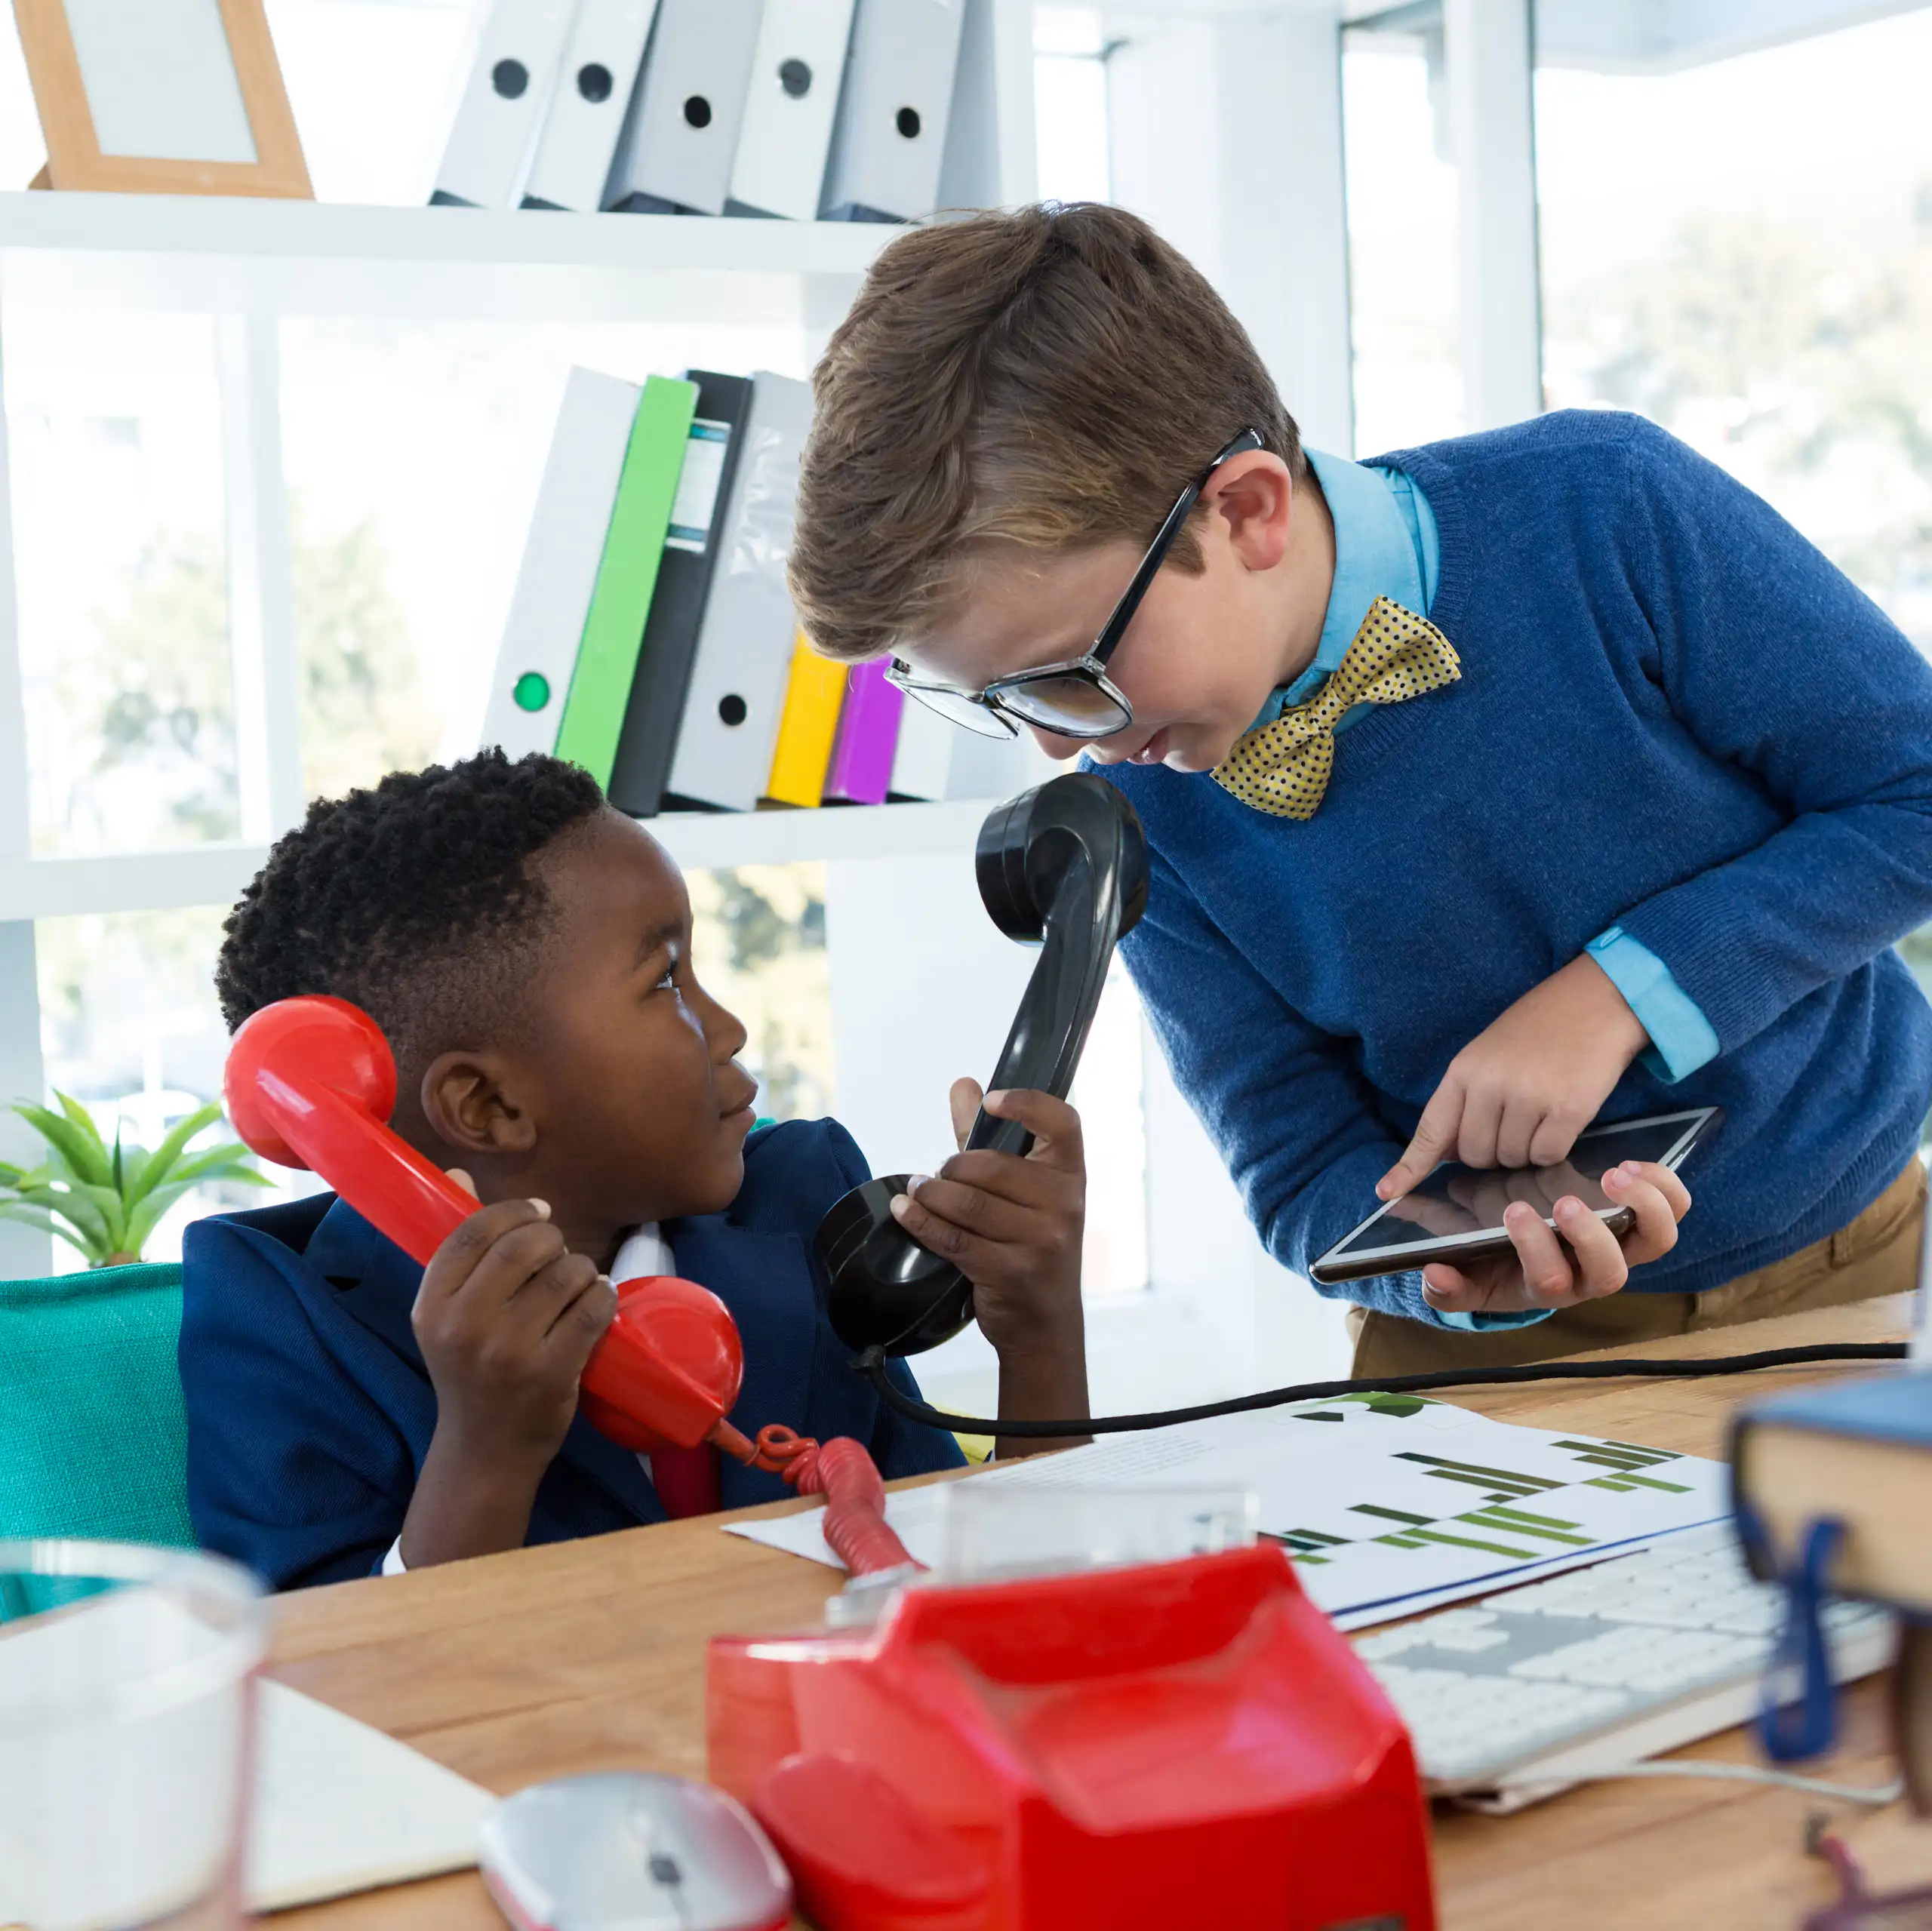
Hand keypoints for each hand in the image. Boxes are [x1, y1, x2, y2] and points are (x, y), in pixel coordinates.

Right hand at [400, 1177, 615, 1567]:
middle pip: (524, 1245)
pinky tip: (598, 1301)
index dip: (514, 1211)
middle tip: (559, 1251)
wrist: (486, 1448)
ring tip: (578, 1283)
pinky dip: (604, 1296)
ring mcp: (509, 1352)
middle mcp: (464, 1326)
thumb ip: (458, 1247)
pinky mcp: (552, 1372)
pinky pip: (593, 1308)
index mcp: (432, 1306)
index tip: (538, 1213)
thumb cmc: (470, 1370)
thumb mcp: (447, 1313)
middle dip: (552, 1238)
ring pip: (566, 1273)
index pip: (473, 1232)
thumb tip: (459, 1174)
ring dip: (582, 1269)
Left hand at [888, 1081, 1089, 1453]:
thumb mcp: (1022, 1192)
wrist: (1045, 1324)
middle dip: (951, 1168)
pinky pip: (954, 1239)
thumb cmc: (1030, 1245)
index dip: (1027, 1104)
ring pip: (968, 1202)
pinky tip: (904, 1213)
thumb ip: (988, 1137)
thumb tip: (964, 1085)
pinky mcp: (1012, 1272)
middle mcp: (1064, 1204)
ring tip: (916, 1192)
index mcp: (1070, 1174)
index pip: (1063, 1122)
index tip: (991, 1100)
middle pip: (992, 1165)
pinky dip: (921, 1222)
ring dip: (930, 1194)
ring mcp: (1042, 1241)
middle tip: (935, 1176)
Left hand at [1379, 954, 1649, 1198]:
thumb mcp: (1487, 1056)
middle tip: (1514, 1122)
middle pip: (1475, 1156)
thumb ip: (1464, 1101)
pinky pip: (1547, 1156)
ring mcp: (1528, 1098)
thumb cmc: (1538, 1030)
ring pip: (1511, 1159)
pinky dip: (1553, 1148)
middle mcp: (1490, 1085)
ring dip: (1525, 1149)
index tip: (1388, 1191)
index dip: (1409, 1166)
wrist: (1595, 1001)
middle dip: (1492, 1152)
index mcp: (1463, 1071)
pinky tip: (1561, 1119)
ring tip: (1540, 1111)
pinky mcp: (1567, 1110)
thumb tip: (1447, 1153)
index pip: (1431, 1129)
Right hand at [1417, 1160, 1691, 1316]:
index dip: (1535, 1249)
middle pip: (1610, 1274)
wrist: (1536, 1251)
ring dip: (1641, 1208)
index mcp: (1549, 1286)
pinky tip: (1631, 1163)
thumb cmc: (1498, 1263)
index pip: (1550, 1281)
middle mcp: (1593, 1274)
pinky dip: (1663, 1186)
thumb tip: (1433, 1274)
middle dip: (1589, 1236)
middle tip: (1562, 1202)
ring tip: (1612, 1174)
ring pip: (1656, 1241)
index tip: (1512, 1211)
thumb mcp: (1468, 1278)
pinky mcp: (1645, 1219)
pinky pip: (1675, 1208)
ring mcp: (1624, 1247)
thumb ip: (1447, 1284)